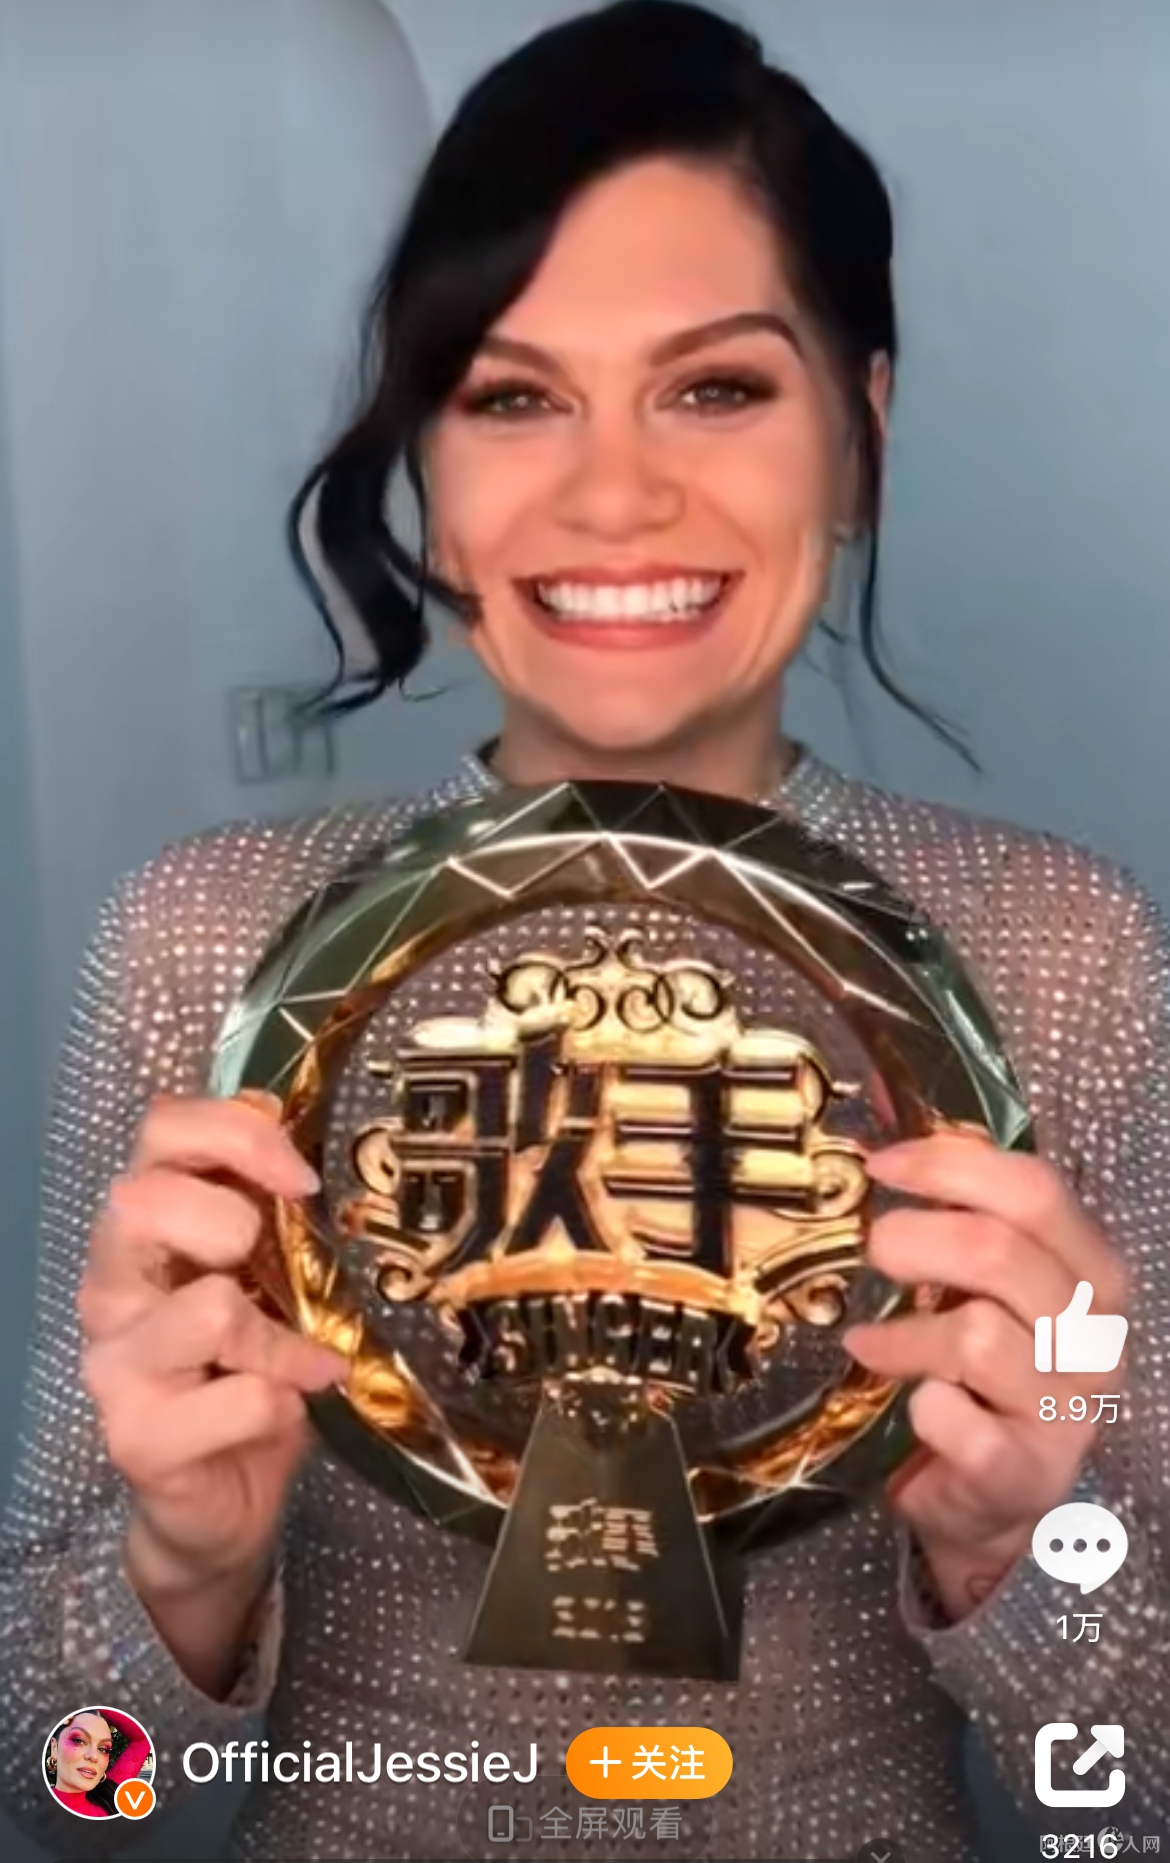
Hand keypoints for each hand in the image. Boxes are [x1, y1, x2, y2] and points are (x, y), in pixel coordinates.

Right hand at [79, 1091, 345, 1605]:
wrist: (223, 1499)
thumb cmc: (247, 1369)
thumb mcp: (265, 1272)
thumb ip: (260, 1196)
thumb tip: (277, 1107)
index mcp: (142, 1228)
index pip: (160, 1128)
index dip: (237, 1133)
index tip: (301, 1179)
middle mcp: (109, 1285)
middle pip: (143, 1199)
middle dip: (232, 1221)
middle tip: (274, 1270)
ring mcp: (113, 1364)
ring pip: (207, 1308)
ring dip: (277, 1336)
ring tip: (296, 1359)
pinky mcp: (138, 1438)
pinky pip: (243, 1399)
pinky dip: (287, 1401)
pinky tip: (288, 1408)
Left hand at [842, 1132, 1128, 1620]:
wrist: (992, 1496)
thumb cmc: (984, 1374)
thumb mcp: (986, 1283)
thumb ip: (961, 1208)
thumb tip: (885, 1125)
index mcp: (1092, 1272)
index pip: (1035, 1191)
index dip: (951, 1166)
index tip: (882, 1166)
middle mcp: (1096, 1337)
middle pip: (1000, 1253)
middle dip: (915, 1240)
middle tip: (873, 1252)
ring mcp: (1070, 1410)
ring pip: (977, 1335)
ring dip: (904, 1337)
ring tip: (869, 1345)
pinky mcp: (1028, 1473)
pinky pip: (966, 1425)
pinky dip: (928, 1408)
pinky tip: (912, 1404)